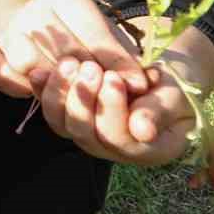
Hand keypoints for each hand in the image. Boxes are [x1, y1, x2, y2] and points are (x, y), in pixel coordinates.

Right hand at [0, 0, 147, 99]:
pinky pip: (5, 76)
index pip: (94, 34)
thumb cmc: (83, 36)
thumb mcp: (107, 37)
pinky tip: (42, 89)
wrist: (39, 29)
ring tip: (72, 91)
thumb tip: (140, 86)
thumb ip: (121, 59)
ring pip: (30, 65)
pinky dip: (23, 88)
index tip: (138, 86)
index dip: (116, 63)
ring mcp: (9, 32)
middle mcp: (34, 10)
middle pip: (64, 52)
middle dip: (89, 79)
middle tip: (105, 93)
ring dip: (54, 83)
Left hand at [33, 59, 191, 165]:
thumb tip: (142, 131)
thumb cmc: (170, 88)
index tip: (113, 77)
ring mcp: (87, 134)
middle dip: (84, 99)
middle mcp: (111, 149)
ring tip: (70, 63)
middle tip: (90, 67)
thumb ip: (159, 112)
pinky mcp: (69, 117)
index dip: (112, 110)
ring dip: (61, 93)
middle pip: (85, 133)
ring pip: (62, 124)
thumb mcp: (175, 97)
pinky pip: (51, 109)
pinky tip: (39, 71)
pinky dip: (43, 90)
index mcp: (144, 151)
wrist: (154, 78)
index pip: (119, 140)